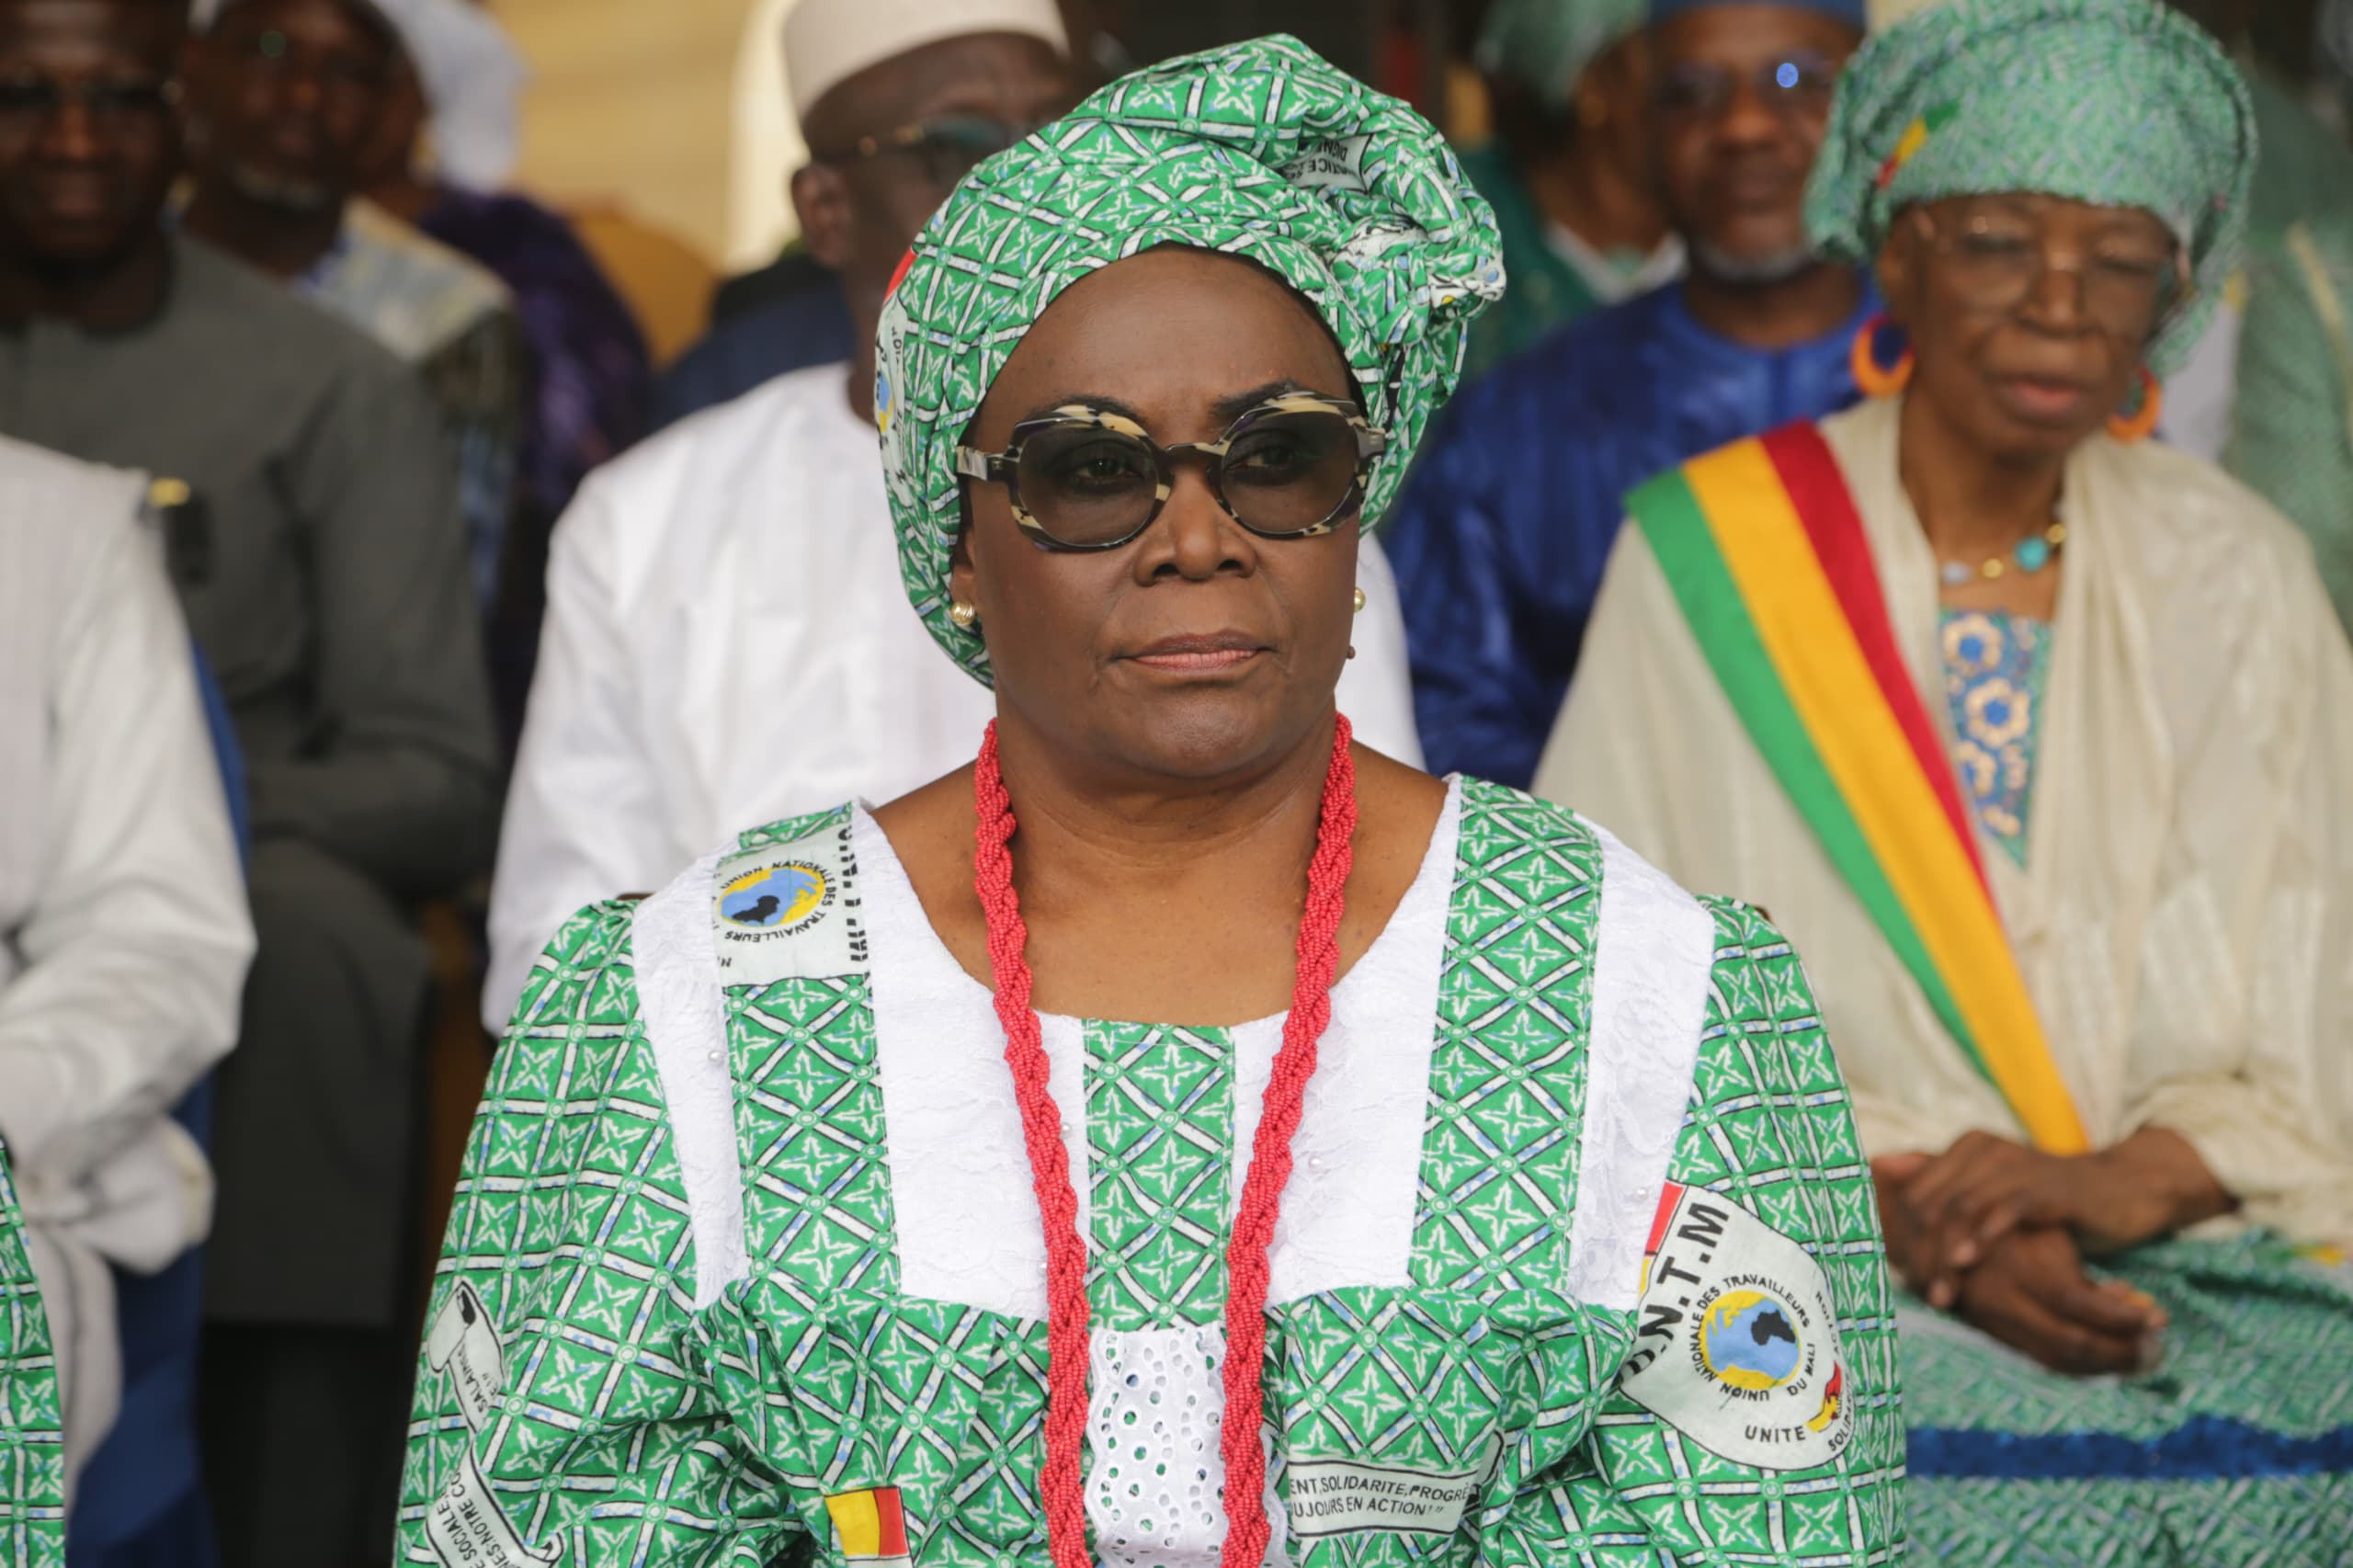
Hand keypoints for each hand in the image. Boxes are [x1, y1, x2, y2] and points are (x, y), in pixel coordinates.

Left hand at [1877, 1130, 2213, 1306]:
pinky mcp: (2049, 1186)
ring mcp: (2016, 1164)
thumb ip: (1942, 1184)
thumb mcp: (1994, 1191)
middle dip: (1921, 1252)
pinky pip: (2008, 1207)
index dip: (1905, 1238)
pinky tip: (1969, 1261)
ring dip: (1947, 1254)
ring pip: (1964, 1208)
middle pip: (1933, 1204)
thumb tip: (1880, 1167)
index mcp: (1968, 1148)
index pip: (1917, 1194)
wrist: (2123, 1188)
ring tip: (1941, 1293)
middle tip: (1919, 1292)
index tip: (1903, 1278)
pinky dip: (1984, 1235)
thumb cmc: (2050, 1197)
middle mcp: (1985, 1149)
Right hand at [1951, 1226, 2165, 1376]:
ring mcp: (1994, 1321)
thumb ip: (2085, 1271)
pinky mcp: (1993, 1334)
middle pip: (2071, 1343)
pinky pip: (2043, 1361)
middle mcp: (2003, 1299)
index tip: (2159, 1318)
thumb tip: (2131, 1300)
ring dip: (2105, 1364)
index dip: (2124, 1318)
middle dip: (2121, 1351)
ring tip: (2141, 1355)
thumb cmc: (2009, 1221)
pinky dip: (2080, 1364)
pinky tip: (2107, 1356)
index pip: (2081, 1307)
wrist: (1945, 1228)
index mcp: (2020, 1266)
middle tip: (2157, 1348)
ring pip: (2058, 1360)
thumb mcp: (2050, 1234)